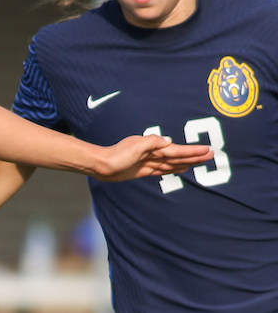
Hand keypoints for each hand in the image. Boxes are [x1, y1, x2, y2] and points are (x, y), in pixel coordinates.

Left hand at [90, 134, 213, 181]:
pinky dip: (173, 169)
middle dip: (194, 156)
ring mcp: (148, 162)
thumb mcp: (134, 146)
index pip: (177, 150)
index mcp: (154, 147)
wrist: (100, 165)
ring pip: (172, 163)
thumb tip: (169, 142)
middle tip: (211, 155)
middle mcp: (153, 153)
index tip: (207, 150)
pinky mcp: (143, 170)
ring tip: (201, 161)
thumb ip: (152, 142)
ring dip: (187, 162)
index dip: (192, 151)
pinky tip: (181, 169)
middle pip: (178, 156)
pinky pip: (162, 169)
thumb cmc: (116, 155)